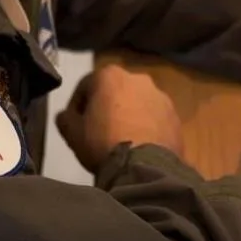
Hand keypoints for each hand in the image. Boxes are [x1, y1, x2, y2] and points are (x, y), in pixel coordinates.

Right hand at [55, 64, 183, 172]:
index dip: (77, 107)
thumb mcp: (72, 133)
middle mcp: (137, 78)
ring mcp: (160, 95)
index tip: (75, 125)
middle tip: (98, 132)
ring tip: (122, 140)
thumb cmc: (103, 142)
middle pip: (114, 92)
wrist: (145, 165)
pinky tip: (140, 146)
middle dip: (106, 108)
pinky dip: (146, 126)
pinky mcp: (175, 115)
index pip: (85, 87)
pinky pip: (154, 118)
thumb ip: (65, 118)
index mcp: (110, 75)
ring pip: (137, 103)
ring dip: (128, 116)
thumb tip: (66, 115)